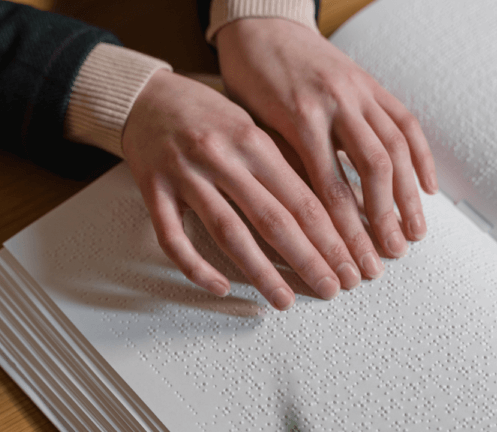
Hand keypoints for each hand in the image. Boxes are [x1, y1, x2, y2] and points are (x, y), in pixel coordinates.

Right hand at [122, 70, 361, 309]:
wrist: (148, 96)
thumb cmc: (210, 115)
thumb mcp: (254, 128)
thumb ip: (287, 165)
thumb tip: (336, 208)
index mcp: (254, 140)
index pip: (301, 198)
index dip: (329, 237)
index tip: (349, 265)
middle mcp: (221, 156)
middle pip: (271, 218)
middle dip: (306, 259)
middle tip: (331, 290)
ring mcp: (184, 173)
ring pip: (227, 231)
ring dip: (259, 271)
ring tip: (284, 300)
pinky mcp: (153, 189)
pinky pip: (172, 237)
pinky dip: (195, 266)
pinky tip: (218, 287)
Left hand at [215, 18, 437, 278]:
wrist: (261, 25)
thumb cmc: (248, 77)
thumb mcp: (252, 125)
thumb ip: (283, 165)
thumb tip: (306, 221)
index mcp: (299, 117)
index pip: (330, 189)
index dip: (345, 234)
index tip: (352, 264)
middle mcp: (335, 102)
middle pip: (372, 170)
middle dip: (383, 220)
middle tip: (389, 257)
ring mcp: (358, 90)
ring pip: (396, 147)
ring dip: (409, 195)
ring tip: (415, 232)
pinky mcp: (372, 83)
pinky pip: (406, 120)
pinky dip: (421, 156)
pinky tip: (429, 187)